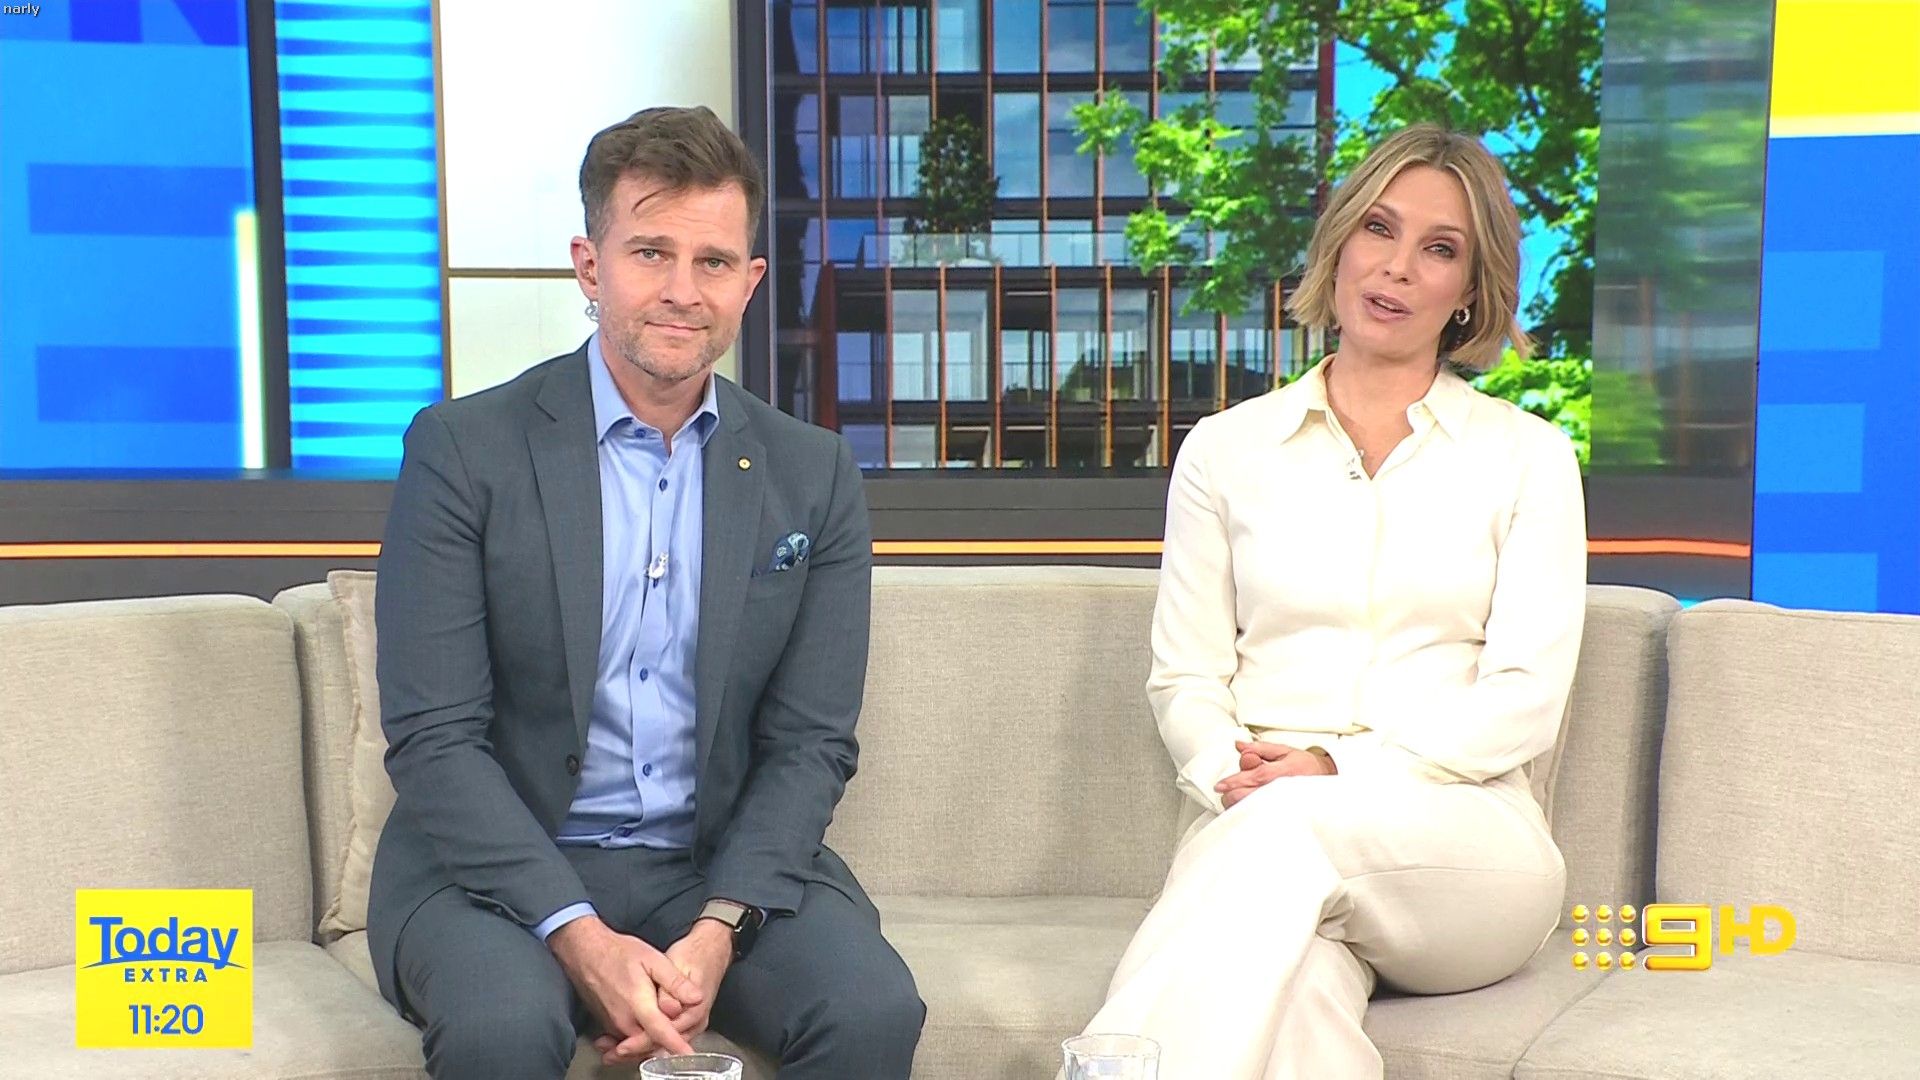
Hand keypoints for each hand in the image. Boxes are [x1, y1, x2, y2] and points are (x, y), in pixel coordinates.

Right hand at [593, 920, 732, 1065]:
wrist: (585, 952)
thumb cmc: (618, 953)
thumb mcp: (653, 960)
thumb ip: (675, 982)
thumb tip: (697, 997)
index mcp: (638, 1005)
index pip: (661, 1033)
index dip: (676, 1046)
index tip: (688, 1055)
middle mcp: (624, 1021)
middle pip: (650, 1044)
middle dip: (667, 1046)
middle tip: (683, 1045)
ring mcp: (613, 1025)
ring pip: (638, 1044)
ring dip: (652, 1045)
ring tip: (668, 1043)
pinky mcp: (607, 1025)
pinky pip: (626, 1040)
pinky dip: (638, 1042)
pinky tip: (646, 1038)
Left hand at [1215, 740, 1330, 809]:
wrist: (1329, 780)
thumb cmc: (1306, 766)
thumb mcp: (1284, 751)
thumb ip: (1259, 749)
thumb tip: (1239, 746)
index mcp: (1281, 772)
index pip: (1254, 776)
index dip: (1234, 781)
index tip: (1220, 786)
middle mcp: (1282, 790)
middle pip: (1249, 797)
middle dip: (1231, 796)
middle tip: (1227, 792)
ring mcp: (1283, 806)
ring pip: (1252, 811)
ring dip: (1238, 807)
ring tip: (1237, 800)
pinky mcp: (1285, 817)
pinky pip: (1261, 820)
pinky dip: (1249, 816)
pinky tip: (1247, 812)